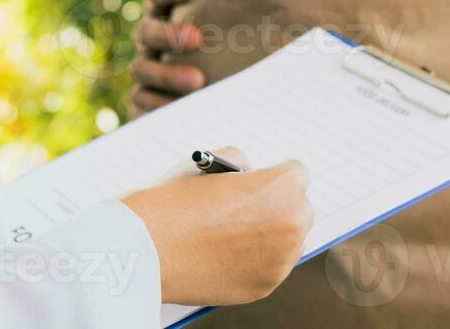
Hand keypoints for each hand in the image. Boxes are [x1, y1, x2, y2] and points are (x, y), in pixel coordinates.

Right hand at [121, 146, 313, 305]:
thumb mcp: (212, 163)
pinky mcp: (265, 286)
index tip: (262, 181)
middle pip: (299, 209)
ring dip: (271, 236)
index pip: (296, 174)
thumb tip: (252, 177)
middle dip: (279, 206)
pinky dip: (256, 261)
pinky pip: (271, 268)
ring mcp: (280, 260)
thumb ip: (242, 166)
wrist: (149, 248)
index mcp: (283, 187)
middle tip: (252, 207)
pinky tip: (227, 254)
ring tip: (235, 233)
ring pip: (289, 242)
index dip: (274, 175)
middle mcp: (291, 223)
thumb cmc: (175, 200)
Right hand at [128, 0, 205, 118]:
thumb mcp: (217, 0)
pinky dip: (157, 107)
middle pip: (147, 32)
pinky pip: (142, 105)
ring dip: (167, 74)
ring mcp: (146, 72)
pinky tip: (177, 110)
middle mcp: (150, 39)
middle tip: (197, 38)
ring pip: (143, 70)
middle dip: (169, 33)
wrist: (213, 87)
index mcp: (165, 11)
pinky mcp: (145, 104)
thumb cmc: (216, 33)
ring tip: (198, 82)